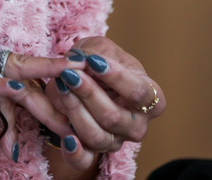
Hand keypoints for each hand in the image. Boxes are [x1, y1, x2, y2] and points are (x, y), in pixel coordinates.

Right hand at [0, 12, 85, 159]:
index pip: (21, 77)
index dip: (45, 96)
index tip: (65, 114)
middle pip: (27, 79)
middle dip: (56, 103)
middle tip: (78, 125)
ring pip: (12, 81)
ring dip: (39, 105)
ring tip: (62, 123)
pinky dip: (0, 86)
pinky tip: (18, 93)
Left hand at [40, 36, 165, 176]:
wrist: (84, 78)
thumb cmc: (100, 62)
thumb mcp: (101, 49)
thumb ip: (96, 53)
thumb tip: (84, 61)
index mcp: (151, 99)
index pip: (140, 93)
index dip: (117, 78)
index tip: (94, 62)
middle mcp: (137, 125)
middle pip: (115, 117)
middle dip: (89, 94)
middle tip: (69, 74)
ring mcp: (116, 141)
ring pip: (97, 136)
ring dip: (75, 111)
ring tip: (60, 87)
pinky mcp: (93, 152)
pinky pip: (84, 161)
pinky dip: (75, 153)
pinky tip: (67, 138)